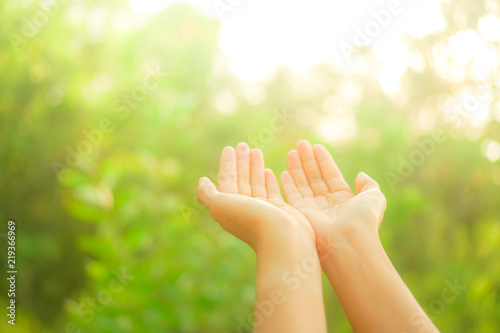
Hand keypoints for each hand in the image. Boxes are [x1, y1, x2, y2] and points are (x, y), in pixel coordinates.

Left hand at [197, 142, 314, 251]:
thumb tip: (202, 182)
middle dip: (241, 163)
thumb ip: (208, 194)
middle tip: (243, 145)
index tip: (229, 148)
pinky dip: (268, 181)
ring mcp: (263, 210)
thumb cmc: (251, 220)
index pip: (226, 181)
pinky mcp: (279, 211)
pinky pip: (272, 191)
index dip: (227, 165)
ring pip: (256, 184)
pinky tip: (269, 171)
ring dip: (254, 167)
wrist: (283, 239)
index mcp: (230, 208)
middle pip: (240, 181)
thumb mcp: (221, 205)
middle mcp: (245, 209)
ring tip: (256, 150)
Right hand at [280, 140, 386, 255]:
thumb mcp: (374, 197)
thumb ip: (368, 184)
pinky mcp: (300, 214)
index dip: (324, 161)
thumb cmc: (363, 219)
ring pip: (303, 183)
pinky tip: (284, 171)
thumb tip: (360, 174)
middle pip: (315, 177)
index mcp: (343, 199)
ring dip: (297, 167)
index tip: (316, 147)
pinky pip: (291, 195)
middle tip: (301, 144)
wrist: (348, 241)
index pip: (331, 175)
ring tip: (292, 151)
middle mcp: (327, 204)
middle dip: (308, 160)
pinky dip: (288, 184)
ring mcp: (313, 209)